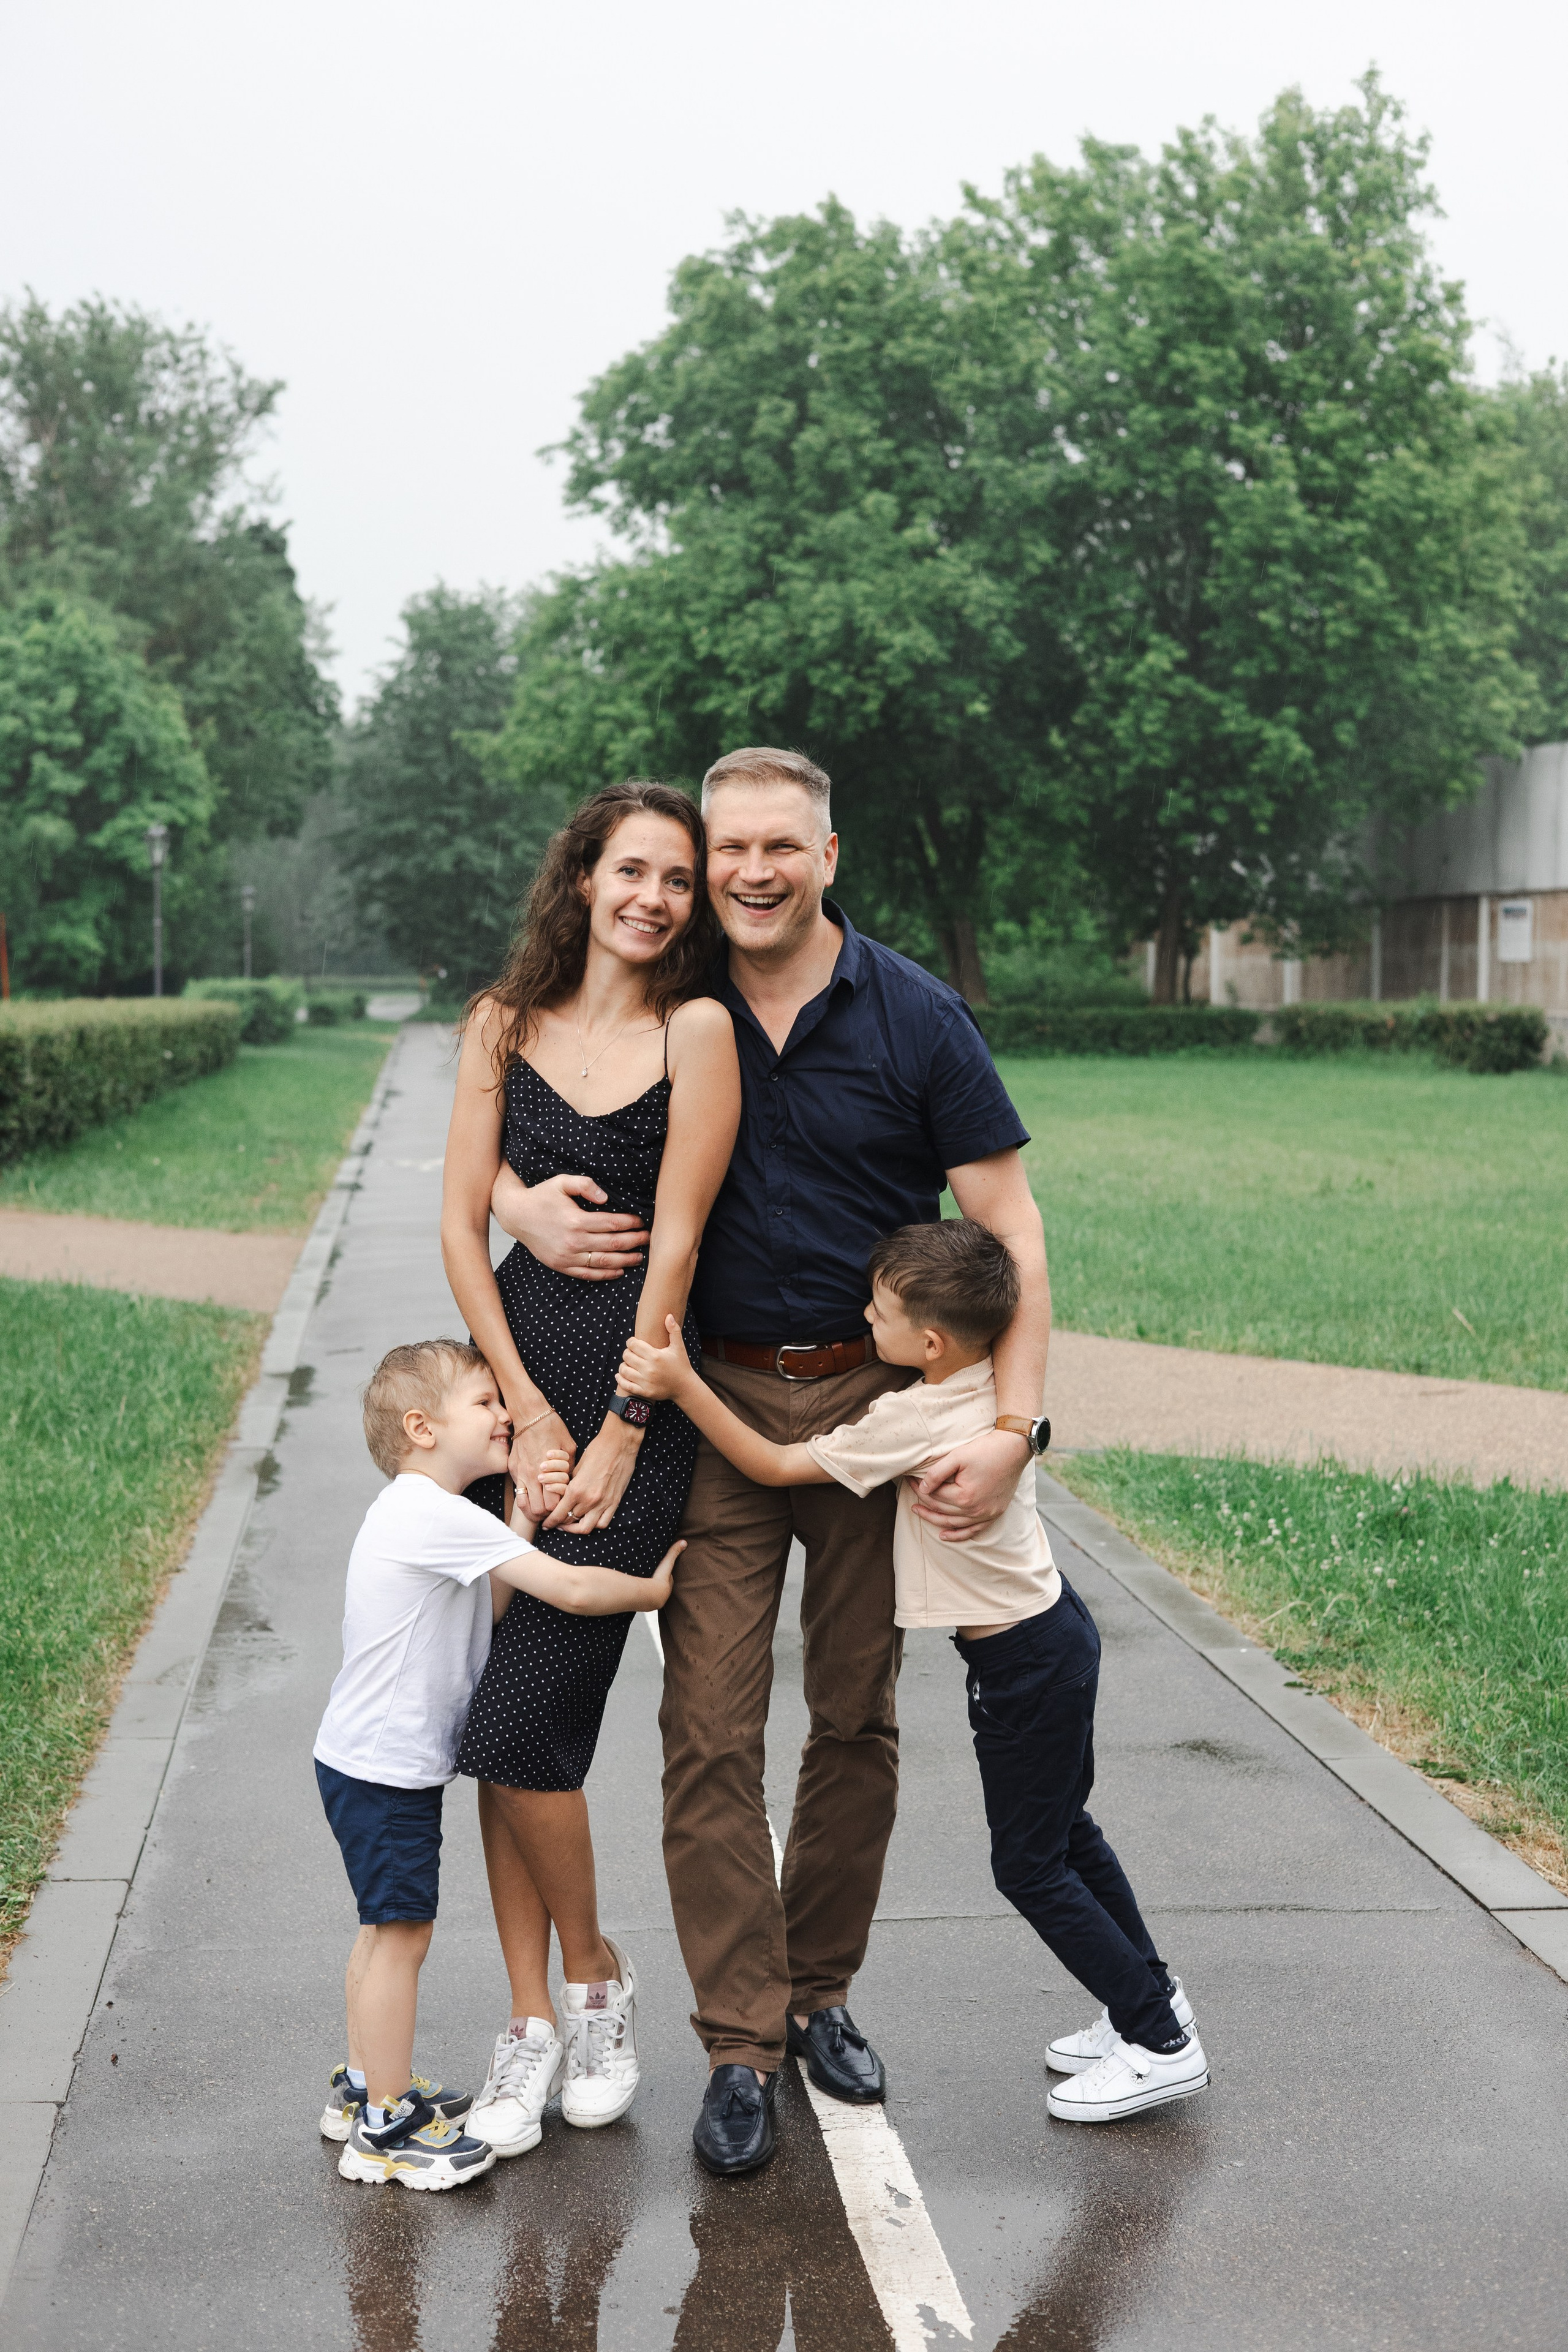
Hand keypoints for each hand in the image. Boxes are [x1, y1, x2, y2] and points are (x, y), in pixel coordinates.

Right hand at [491, 1164, 649, 1280]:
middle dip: (635, 1242)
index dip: (631, 1223)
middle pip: (613, 1244)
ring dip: (625, 1260)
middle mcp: (573, 1241)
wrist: (516, 1216)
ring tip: (640, 1257)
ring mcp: (567, 1257)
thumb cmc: (542, 1196)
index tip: (643, 1221)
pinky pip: (588, 1274)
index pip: (613, 1224)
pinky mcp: (562, 1266)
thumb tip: (606, 1197)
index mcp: (576, 1220)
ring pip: (604, 1262)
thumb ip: (585, 1185)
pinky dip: (606, 1274)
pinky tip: (619, 1270)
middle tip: (649, 1239)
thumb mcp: (561, 1182)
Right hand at [509, 1409, 577, 1520]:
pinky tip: (533, 1496)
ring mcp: (519, 1473)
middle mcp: (531, 1475)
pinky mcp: (511, 1470)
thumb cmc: (552, 1428)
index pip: (553, 1503)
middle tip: (554, 1509)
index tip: (564, 1503)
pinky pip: (517, 1493)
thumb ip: (570, 1467)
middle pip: (538, 1510)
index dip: (560, 1507)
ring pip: (524, 1506)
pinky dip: (525, 1499)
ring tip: (542, 1508)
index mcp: (547, 1470)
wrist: (529, 1414)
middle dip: (547, 1513)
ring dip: (534, 1510)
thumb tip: (571, 1482)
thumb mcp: (568, 1447)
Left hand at [543, 1415, 643, 1533]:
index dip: (550, 1522)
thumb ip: (570, 1485)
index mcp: (576, 1490)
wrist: (620, 1443)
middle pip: (570, 1521)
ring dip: (576, 1528)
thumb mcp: (577, 1467)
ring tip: (570, 1525)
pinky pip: (603, 1523)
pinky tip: (589, 1520)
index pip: (559, 1514)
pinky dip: (594, 1525)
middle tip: (556, 1523)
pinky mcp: (615, 1502)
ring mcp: (603, 1503)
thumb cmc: (597, 1450)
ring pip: (586, 1527)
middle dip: (560, 1524)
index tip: (546, 1524)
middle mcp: (589, 1500)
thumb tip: (564, 1496)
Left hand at [619, 1313, 689, 1401]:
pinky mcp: (644, 1392)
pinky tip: (620, 1375)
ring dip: (623, 1365)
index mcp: (656, 1356)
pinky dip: (620, 1379)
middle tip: (631, 1353)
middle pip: (626, 1356)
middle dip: (627, 1352)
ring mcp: (646, 1381)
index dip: (631, 1342)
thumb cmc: (681, 1364)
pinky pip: (626, 1385)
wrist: (685, 1386)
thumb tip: (668, 1315)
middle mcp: (649, 1369)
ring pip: (624, 1370)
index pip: (633, 1344)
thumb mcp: (678, 1347)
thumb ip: (673, 1330)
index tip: (633, 1343)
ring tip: (628, 1363)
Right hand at [644, 1538, 685, 1609]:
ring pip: (653, 1593)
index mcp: (668, 1584)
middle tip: (654, 1577)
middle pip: (662, 1586)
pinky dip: (643, 1595)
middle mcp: (664, 1593)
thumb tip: (684, 1542)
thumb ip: (674, 1552)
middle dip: (659, 1582)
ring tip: (645, 1586)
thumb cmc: (659, 1579)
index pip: (668, 1578)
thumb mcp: (667, 1563)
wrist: (650, 1596)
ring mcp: (656, 1600)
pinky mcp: (646, 1604)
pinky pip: (645, 1599)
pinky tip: (639, 1594)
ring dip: (650, 1590)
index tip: (662, 1569)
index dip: (665, 1574)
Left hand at [910, 1429, 1030, 1541]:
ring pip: (953, 1523)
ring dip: (934, 1519)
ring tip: (918, 1511)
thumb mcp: (957, 1456)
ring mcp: (986, 1514)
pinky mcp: (995, 1514)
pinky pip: (973, 1530)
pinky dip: (958, 1534)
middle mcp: (975, 1510)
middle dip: (923, 1500)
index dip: (919, 1488)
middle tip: (909, 1491)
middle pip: (941, 1510)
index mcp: (964, 1496)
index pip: (934, 1496)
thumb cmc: (985, 1450)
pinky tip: (944, 1535)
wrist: (1013, 1449)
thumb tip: (922, 1488)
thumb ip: (936, 1473)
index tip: (910, 1479)